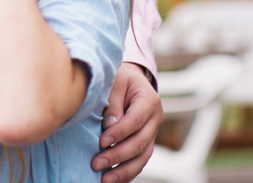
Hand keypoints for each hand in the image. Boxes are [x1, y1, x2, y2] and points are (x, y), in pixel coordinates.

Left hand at [93, 62, 162, 182]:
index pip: (136, 120)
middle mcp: (155, 119)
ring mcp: (152, 133)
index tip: (101, 142)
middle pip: (140, 142)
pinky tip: (114, 181)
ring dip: (124, 170)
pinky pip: (140, 161)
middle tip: (96, 164)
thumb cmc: (119, 80)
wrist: (130, 80)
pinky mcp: (146, 143)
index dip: (120, 133)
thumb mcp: (115, 82)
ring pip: (143, 157)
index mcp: (149, 100)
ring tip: (105, 179)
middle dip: (118, 155)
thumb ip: (112, 104)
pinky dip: (128, 172)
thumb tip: (109, 126)